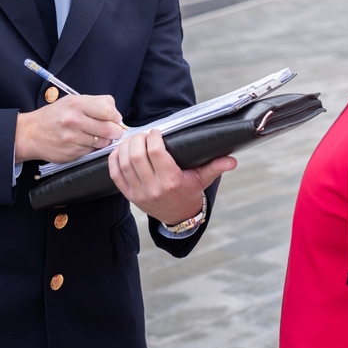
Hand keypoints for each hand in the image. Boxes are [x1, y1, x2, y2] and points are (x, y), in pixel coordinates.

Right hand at [15, 94, 124, 163]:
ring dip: (104, 140)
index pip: (109, 110)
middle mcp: (74, 120)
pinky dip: (92, 147)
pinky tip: (84, 142)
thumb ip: (96, 104)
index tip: (114, 118)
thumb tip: (117, 116)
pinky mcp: (72, 153)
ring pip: (103, 142)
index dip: (115, 115)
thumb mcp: (72, 101)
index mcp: (76, 104)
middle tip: (113, 130)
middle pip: (109, 129)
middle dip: (115, 131)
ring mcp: (73, 138)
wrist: (31, 133)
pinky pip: (92, 151)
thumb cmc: (54, 116)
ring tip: (95, 135)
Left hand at [108, 128, 235, 225]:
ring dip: (126, 146)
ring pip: (124, 163)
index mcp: (171, 182)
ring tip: (135, 140)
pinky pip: (115, 174)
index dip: (154, 137)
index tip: (158, 131)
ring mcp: (138, 193)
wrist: (177, 216)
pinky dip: (115, 159)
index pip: (156, 153)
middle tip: (145, 134)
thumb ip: (216, 167)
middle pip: (137, 156)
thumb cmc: (189, 192)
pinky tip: (122, 150)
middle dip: (139, 139)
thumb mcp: (203, 180)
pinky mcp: (128, 195)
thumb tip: (233, 160)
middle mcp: (153, 188)